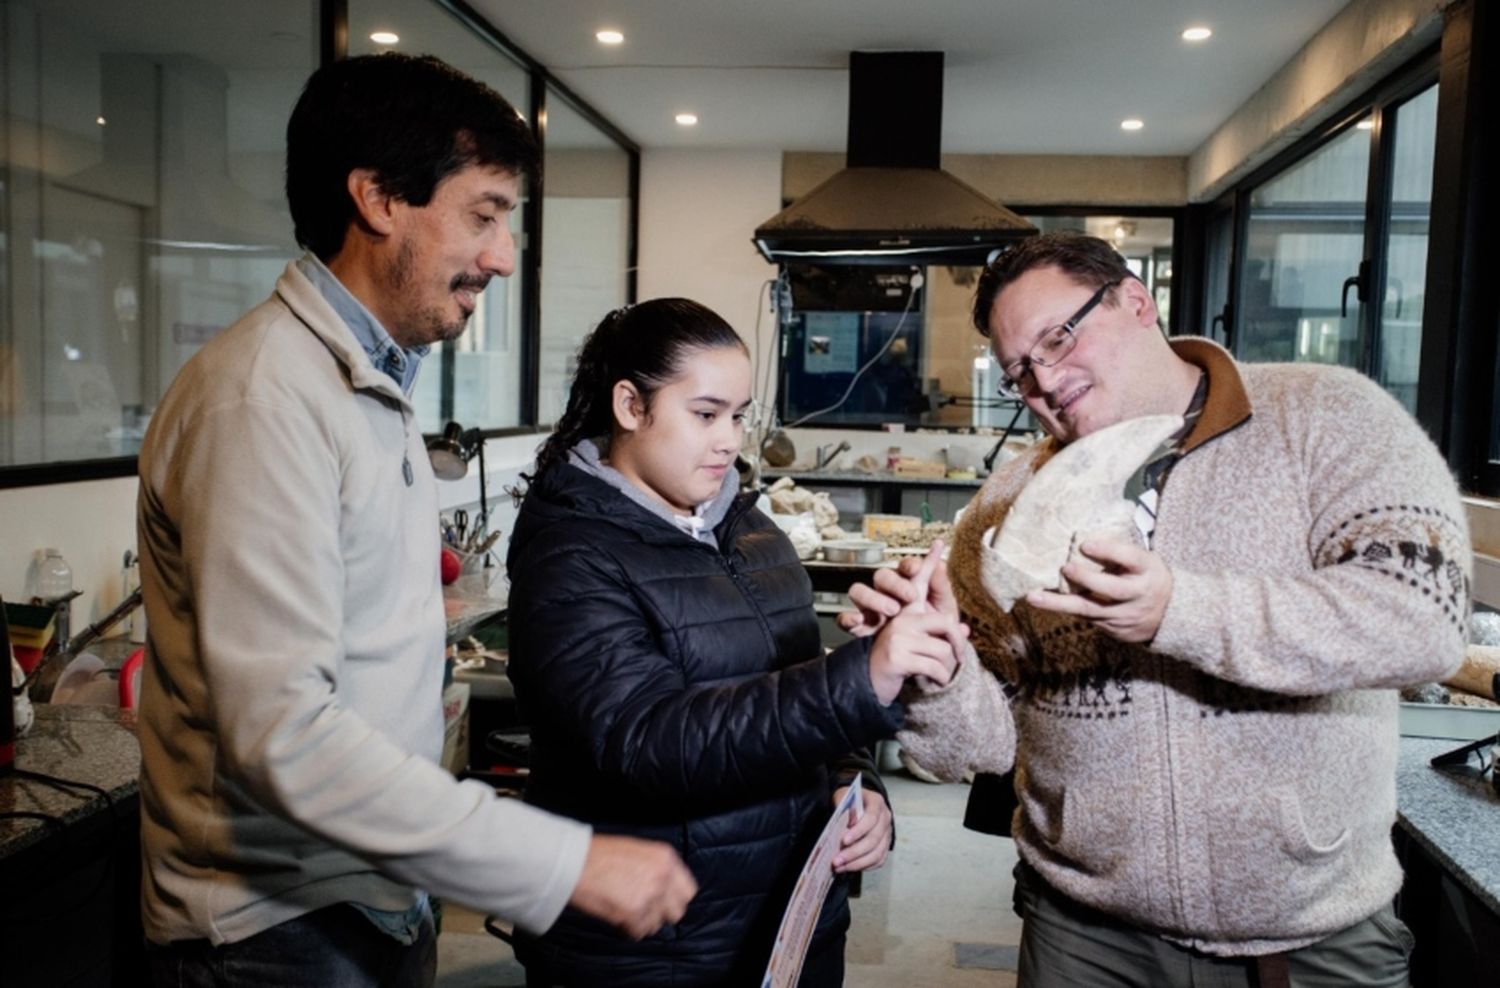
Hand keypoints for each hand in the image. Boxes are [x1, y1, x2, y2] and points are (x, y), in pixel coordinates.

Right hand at [568, 834, 697, 938]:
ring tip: (623, 909)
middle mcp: (664, 877)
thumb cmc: (599, 854)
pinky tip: (616, 915)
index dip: (674, 899)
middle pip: (677, 912)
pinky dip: (628, 929)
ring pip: (657, 924)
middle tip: (643, 910)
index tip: (663, 903)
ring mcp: (651, 896)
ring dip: (642, 922)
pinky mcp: (634, 914)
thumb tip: (664, 888)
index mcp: (666, 858)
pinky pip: (638, 933)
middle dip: (661, 914)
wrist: (575, 862)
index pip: (688, 891)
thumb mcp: (636, 850)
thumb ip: (655, 868)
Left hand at [832, 787, 892, 872]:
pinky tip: (849, 867)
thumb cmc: (849, 801)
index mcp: (877, 803)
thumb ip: (844, 808)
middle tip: (837, 860)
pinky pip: (878, 860)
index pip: (871, 818)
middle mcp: (885, 819)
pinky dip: (864, 866)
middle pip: (874, 839)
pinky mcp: (885, 846)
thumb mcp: (843, 797)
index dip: (858, 831)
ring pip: (877, 853)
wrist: (858, 803)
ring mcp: (887, 833)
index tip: (844, 841)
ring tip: (840, 867)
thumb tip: (849, 823)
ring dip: (857, 863)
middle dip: (854, 852)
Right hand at [837, 540, 957, 636]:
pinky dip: (849, 618)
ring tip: (892, 611)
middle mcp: (886, 596)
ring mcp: (871, 612)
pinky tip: (858, 620)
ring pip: (859, 591)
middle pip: (881, 576)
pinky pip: (845, 619)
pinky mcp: (860, 630)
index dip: (910, 565)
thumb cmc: (932, 639)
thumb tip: (942, 565)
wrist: (918, 670)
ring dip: (873, 597)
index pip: (905, 569)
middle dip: (895, 583)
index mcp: (907, 590)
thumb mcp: (943, 616)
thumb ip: (942, 591)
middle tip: (911, 596)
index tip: (918, 568)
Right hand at [867, 610, 967, 704]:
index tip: (958, 635)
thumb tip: (967, 629)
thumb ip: (941, 634)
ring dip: (947, 667)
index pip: (939, 607)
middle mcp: (901, 621)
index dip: (952, 621)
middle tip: (960, 659)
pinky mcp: (896, 658)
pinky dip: (940, 678)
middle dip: (959, 644)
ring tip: (941, 674)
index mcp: (907, 613)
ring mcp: (897, 639)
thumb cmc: (897, 663)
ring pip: (942, 649)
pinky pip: (933, 666)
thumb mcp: (919, 644)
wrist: (870, 684)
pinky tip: (935, 682)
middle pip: (946, 624)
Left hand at [1025, 538, 1172, 643]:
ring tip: (1034, 596)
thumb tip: (1084, 533)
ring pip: (1090, 610)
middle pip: (1111, 589)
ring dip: (1059, 604)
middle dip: (1086, 579)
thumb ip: (1120, 551)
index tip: (1085, 544)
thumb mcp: (1144, 560)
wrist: (1170, 616)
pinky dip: (1066, 609)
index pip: (1130, 558)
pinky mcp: (1114, 630)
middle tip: (1065, 568)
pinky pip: (1087, 619)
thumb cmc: (1147, 577)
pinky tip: (1045, 603)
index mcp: (1147, 570)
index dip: (1109, 551)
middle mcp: (1138, 594)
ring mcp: (1125, 615)